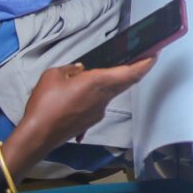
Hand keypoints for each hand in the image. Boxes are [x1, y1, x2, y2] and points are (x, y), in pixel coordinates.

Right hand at [3, 57, 154, 174]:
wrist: (37, 136)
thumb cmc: (45, 104)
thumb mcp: (53, 75)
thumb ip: (70, 69)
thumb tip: (79, 70)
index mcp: (97, 82)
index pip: (129, 73)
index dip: (145, 64)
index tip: (154, 56)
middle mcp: (102, 98)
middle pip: (125, 83)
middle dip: (134, 70)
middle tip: (139, 59)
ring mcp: (97, 112)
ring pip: (110, 94)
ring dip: (112, 83)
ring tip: (103, 74)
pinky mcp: (89, 122)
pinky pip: (97, 104)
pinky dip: (95, 96)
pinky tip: (81, 95)